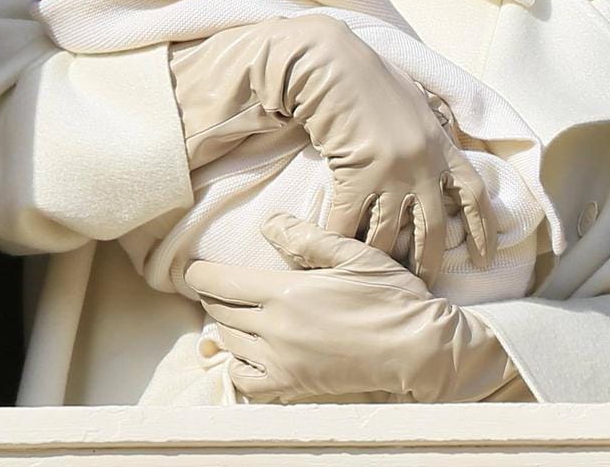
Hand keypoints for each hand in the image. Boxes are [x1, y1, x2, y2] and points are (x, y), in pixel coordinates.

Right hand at [170, 15, 459, 281]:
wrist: (334, 66)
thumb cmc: (372, 81)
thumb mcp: (416, 104)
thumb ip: (431, 130)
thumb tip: (440, 140)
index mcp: (443, 147)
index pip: (475, 195)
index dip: (483, 230)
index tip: (487, 260)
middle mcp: (424, 164)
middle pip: (434, 228)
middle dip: (429, 261)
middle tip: (422, 286)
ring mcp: (392, 173)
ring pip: (390, 234)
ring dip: (382, 260)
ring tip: (376, 279)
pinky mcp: (357, 176)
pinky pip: (349, 224)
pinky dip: (341, 243)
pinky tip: (333, 257)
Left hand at [185, 214, 503, 402]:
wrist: (417, 349)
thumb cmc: (392, 297)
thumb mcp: (356, 256)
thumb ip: (309, 239)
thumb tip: (270, 223)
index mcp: (287, 293)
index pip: (221, 282)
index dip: (199, 273)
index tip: (192, 269)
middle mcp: (275, 330)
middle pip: (221, 311)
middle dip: (214, 296)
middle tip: (217, 286)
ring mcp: (281, 362)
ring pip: (230, 343)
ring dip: (226, 326)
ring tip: (236, 313)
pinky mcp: (291, 387)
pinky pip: (243, 379)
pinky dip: (237, 363)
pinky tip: (248, 351)